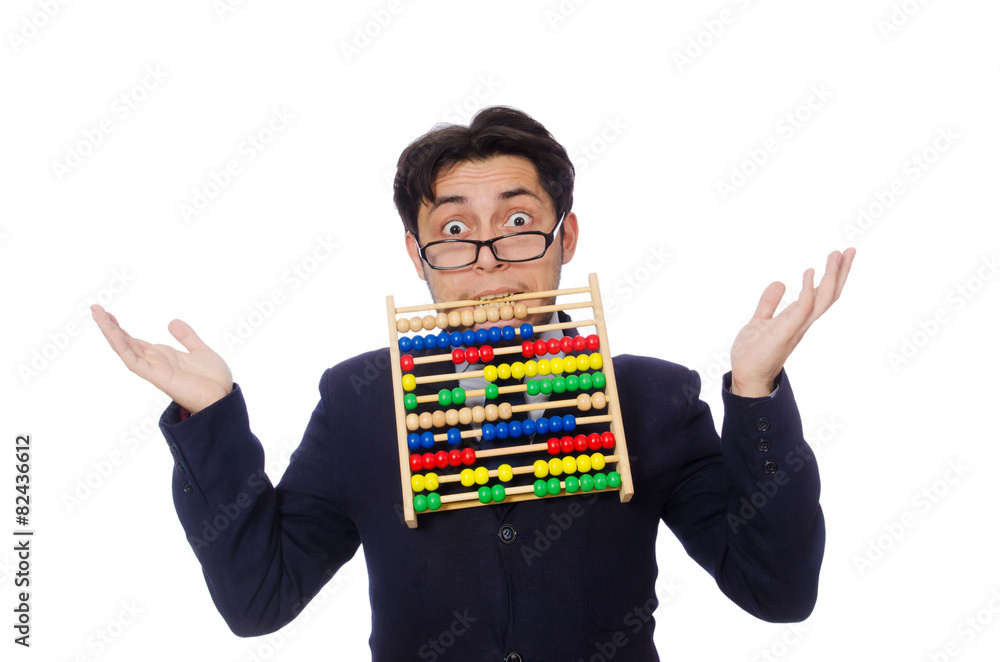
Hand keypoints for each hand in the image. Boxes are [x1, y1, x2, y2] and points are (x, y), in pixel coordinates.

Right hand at [91, 304, 232, 413]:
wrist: (223, 397)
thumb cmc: (214, 380)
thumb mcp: (200, 350)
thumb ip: (186, 337)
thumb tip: (171, 322)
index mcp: (162, 356)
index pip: (135, 341)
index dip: (121, 328)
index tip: (108, 313)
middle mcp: (154, 362)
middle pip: (125, 342)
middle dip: (110, 326)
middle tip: (95, 308)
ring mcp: (153, 369)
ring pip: (125, 349)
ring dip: (110, 332)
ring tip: (97, 314)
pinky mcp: (156, 377)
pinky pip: (134, 362)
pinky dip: (123, 348)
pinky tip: (113, 334)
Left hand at [729, 248, 855, 396]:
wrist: (745, 375)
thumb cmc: (754, 352)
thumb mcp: (760, 320)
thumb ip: (769, 303)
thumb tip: (780, 283)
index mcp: (798, 318)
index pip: (822, 294)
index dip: (833, 276)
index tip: (841, 255)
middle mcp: (802, 322)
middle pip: (829, 294)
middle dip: (840, 273)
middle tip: (850, 250)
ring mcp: (796, 326)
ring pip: (822, 299)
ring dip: (831, 277)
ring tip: (836, 255)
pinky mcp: (785, 331)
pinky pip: (802, 308)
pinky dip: (808, 289)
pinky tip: (809, 272)